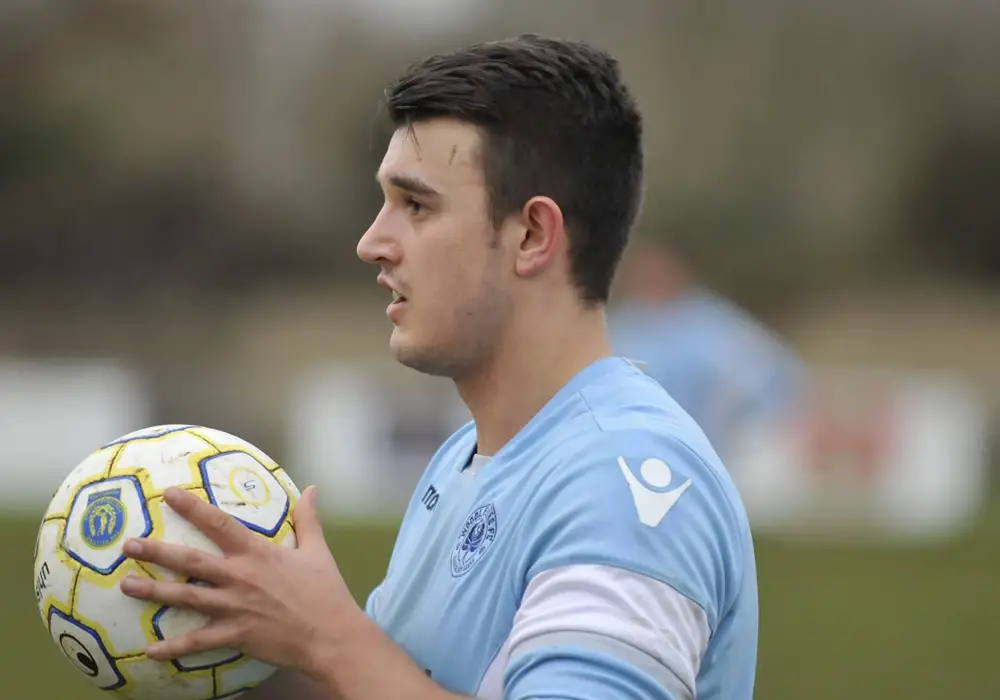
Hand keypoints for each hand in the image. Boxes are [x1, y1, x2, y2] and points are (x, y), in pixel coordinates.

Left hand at [119, 485, 356, 675]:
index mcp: (258, 553)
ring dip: (153, 593)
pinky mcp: (236, 635)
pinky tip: (149, 650)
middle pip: (190, 562)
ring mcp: (235, 608)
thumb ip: (309, 518)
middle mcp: (240, 578)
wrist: (332, 635)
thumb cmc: (326, 591)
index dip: (193, 508)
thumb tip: (312, 488)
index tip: (170, 494)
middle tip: (128, 544)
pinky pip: (198, 642)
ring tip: (124, 586)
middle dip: (157, 552)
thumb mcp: (317, 550)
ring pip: (186, 598)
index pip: (220, 524)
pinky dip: (173, 647)